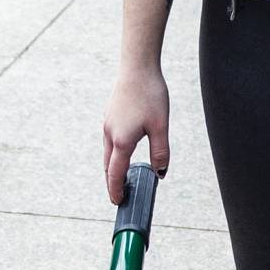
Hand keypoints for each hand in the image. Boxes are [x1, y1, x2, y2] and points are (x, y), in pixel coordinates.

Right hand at [103, 64, 170, 204]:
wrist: (138, 67)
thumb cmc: (150, 95)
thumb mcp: (160, 127)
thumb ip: (160, 153)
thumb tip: (160, 173)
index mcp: (122, 141)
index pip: (116, 174)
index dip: (116, 190)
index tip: (118, 202)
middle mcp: (110, 134)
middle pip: (108, 167)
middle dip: (113, 183)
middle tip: (120, 196)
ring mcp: (108, 125)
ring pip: (108, 155)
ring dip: (113, 169)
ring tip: (122, 180)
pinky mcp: (110, 117)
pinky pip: (110, 143)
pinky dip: (114, 155)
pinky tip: (124, 155)